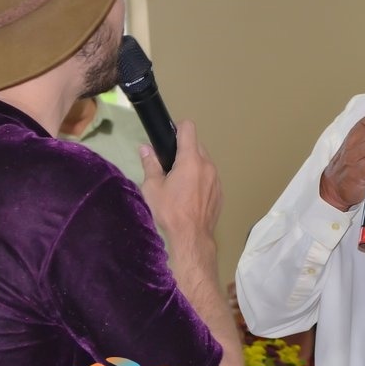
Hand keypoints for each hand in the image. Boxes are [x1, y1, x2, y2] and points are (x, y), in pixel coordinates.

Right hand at [140, 119, 221, 260]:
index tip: (169, 138)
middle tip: (170, 166)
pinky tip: (190, 194)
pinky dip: (201, 179)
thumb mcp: (152, 188)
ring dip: (193, 165)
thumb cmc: (170, 211)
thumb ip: (150, 164)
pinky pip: (210, 176)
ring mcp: (216, 178)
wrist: (191, 237)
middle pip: (196, 145)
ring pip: (204, 161)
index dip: (177, 128)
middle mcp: (207, 165)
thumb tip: (144, 149)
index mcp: (190, 160)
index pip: (188, 128)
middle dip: (183, 150)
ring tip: (180, 182)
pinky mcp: (220, 191)